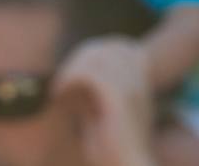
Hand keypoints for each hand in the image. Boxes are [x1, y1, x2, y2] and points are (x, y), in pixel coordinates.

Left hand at [55, 38, 157, 165]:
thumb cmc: (113, 151)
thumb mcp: (102, 115)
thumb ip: (93, 96)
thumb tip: (72, 80)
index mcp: (140, 83)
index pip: (120, 45)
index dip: (95, 49)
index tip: (73, 70)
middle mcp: (138, 80)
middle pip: (105, 46)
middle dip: (78, 57)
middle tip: (61, 80)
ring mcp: (131, 87)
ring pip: (96, 55)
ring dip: (71, 67)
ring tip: (58, 87)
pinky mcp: (119, 98)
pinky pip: (90, 74)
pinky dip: (69, 79)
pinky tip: (58, 94)